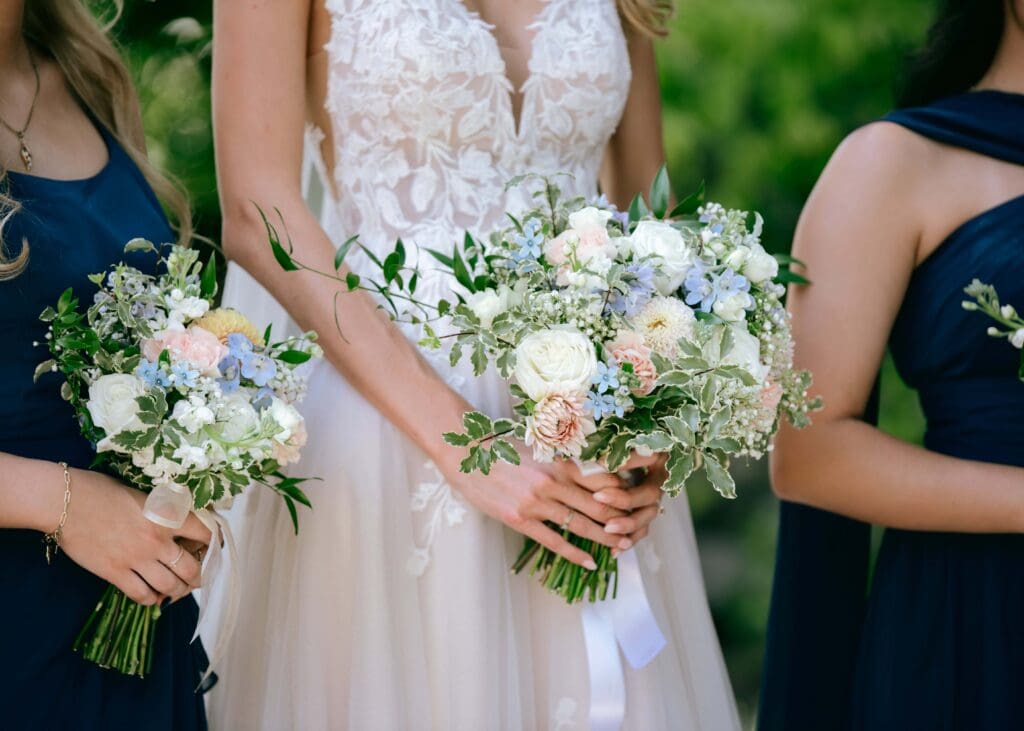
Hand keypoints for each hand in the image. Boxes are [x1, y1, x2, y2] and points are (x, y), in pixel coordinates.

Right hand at [59, 470, 211, 605]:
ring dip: (177, 591)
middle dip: (198, 577)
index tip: (212, 550)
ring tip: (176, 590)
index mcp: (168, 514)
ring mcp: (137, 558)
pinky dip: (151, 599)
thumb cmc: (103, 490)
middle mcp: (158, 539)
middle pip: (191, 569)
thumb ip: (163, 511)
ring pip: (170, 586)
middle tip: (196, 578)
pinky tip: (152, 596)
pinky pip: (142, 595)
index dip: (213, 545)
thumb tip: (178, 526)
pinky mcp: (115, 572)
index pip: (206, 534)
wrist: (66, 501)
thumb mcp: (145, 494)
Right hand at [439, 445, 634, 569]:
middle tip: (637, 530)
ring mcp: (537, 502)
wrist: (465, 452)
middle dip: (621, 519)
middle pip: (599, 504)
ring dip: (605, 538)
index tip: (640, 497)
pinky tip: (590, 562)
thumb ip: (564, 461)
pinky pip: (554, 541)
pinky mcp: (520, 519)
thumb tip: (590, 471)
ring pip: (581, 524)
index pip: (604, 477)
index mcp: (560, 461)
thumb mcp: (539, 448)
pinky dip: (575, 553)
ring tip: (622, 548)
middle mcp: (553, 481)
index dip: (625, 489)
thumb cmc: (502, 448)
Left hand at [587, 453, 665, 552]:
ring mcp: (653, 500)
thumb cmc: (625, 445)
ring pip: (647, 517)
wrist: (634, 455)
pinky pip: (640, 532)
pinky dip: (627, 541)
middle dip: (623, 499)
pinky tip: (613, 551)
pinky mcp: (644, 514)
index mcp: (658, 459)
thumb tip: (596, 461)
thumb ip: (615, 451)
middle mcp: (660, 482)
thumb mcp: (623, 443)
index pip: (645, 462)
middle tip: (598, 497)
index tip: (600, 465)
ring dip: (628, 525)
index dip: (625, 460)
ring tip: (607, 529)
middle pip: (648, 496)